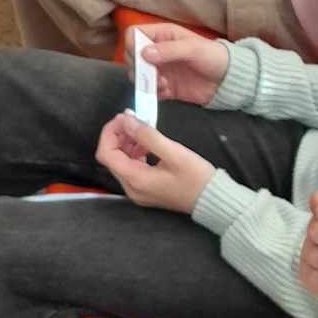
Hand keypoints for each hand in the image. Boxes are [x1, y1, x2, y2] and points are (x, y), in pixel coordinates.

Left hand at [95, 113, 215, 213]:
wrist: (212, 200)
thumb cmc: (196, 178)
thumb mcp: (173, 152)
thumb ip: (147, 135)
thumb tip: (126, 120)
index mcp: (136, 179)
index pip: (106, 153)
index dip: (110, 132)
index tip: (124, 118)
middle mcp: (131, 188)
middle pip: (111, 158)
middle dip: (118, 136)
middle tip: (134, 120)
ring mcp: (137, 191)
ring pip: (120, 162)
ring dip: (126, 143)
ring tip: (143, 130)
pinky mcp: (145, 190)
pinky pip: (131, 168)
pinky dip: (134, 153)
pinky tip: (147, 144)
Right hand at [132, 22, 228, 105]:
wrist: (228, 80)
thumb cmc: (214, 56)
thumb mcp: (192, 49)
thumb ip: (168, 50)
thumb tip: (143, 54)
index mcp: (162, 35)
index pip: (134, 34)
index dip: (133, 46)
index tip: (141, 58)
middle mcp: (158, 51)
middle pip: (133, 57)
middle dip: (138, 67)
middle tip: (153, 74)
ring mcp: (162, 70)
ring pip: (139, 75)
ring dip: (146, 81)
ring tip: (163, 84)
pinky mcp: (167, 87)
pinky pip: (151, 91)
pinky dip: (154, 93)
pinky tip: (167, 91)